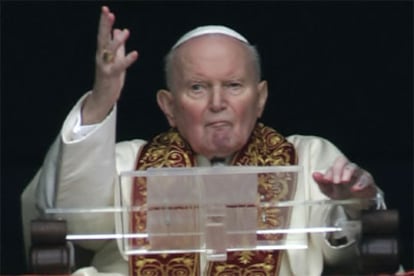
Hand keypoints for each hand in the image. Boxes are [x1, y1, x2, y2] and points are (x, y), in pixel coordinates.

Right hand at [82, 6, 137, 123]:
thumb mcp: (115, 59)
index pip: (103, 34)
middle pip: (102, 38)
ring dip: (117, 41)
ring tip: (125, 32)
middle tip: (108, 12)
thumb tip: (119, 29)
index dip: (105, 22)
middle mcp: (101, 57)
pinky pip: (119, 66)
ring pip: (110, 51)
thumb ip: (118, 45)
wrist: (102, 96)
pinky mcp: (110, 76)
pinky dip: (127, 59)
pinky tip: (135, 53)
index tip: (106, 10)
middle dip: (105, 25)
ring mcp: (104, 66)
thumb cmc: (110, 77)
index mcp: (103, 52)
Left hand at [312, 156, 376, 199]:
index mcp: (337, 169)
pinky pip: (366, 178)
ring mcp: (359, 173)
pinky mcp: (368, 180)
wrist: (356, 204)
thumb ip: (321, 182)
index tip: (326, 181)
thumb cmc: (341, 193)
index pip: (333, 165)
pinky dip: (361, 183)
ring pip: (354, 167)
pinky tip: (355, 189)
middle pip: (343, 161)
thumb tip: (314, 174)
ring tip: (344, 182)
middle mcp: (348, 168)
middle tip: (336, 181)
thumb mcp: (329, 190)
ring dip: (348, 174)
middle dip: (338, 170)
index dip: (330, 172)